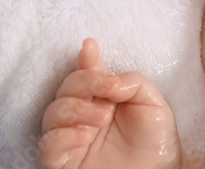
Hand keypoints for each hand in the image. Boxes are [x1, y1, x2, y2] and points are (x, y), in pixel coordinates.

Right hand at [39, 38, 183, 168]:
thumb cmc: (156, 138)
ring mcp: (72, 138)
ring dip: (76, 109)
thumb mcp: (152, 102)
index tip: (90, 47)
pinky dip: (64, 135)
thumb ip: (132, 82)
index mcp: (102, 96)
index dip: (86, 60)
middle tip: (109, 93)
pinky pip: (48, 145)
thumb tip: (109, 77)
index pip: (86, 73)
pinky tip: (85, 135)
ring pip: (52, 114)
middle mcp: (83, 114)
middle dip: (85, 83)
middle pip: (65, 89)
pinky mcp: (65, 162)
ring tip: (102, 117)